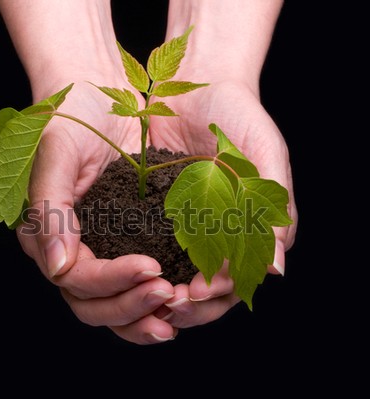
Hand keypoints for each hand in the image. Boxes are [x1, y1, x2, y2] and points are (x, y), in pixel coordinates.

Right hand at [17, 80, 177, 344]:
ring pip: (113, 306)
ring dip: (143, 317)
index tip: (151, 267)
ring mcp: (97, 252)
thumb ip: (50, 209)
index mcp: (46, 236)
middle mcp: (69, 252)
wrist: (96, 98)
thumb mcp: (56, 153)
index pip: (77, 279)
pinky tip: (179, 301)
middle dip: (131, 307)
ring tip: (175, 318)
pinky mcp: (123, 245)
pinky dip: (151, 301)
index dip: (112, 281)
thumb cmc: (71, 117)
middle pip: (93, 305)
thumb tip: (58, 267)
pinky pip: (133, 287)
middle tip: (168, 295)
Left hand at [149, 79, 297, 326]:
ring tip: (148, 297)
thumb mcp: (265, 155)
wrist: (200, 84)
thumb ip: (272, 210)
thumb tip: (277, 270)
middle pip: (212, 288)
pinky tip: (130, 273)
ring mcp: (193, 227)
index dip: (220, 291)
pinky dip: (146, 267)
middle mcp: (224, 233)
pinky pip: (155, 249)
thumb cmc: (241, 115)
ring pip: (183, 277)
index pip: (241, 275)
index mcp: (254, 227)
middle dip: (192, 303)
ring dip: (166, 293)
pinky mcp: (163, 215)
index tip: (195, 292)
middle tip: (167, 304)